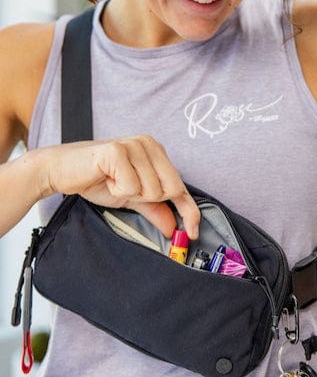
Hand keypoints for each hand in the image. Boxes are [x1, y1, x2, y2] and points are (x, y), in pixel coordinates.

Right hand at [37, 135, 199, 238]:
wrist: (62, 170)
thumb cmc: (98, 179)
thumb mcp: (132, 196)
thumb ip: (154, 208)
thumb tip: (173, 227)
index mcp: (157, 151)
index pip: (181, 186)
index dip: (190, 211)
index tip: (194, 232)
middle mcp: (149, 144)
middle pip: (169, 190)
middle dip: (148, 198)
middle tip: (126, 188)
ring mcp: (134, 145)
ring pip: (151, 190)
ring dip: (129, 193)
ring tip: (113, 181)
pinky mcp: (117, 150)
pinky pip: (131, 187)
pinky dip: (117, 190)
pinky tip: (105, 178)